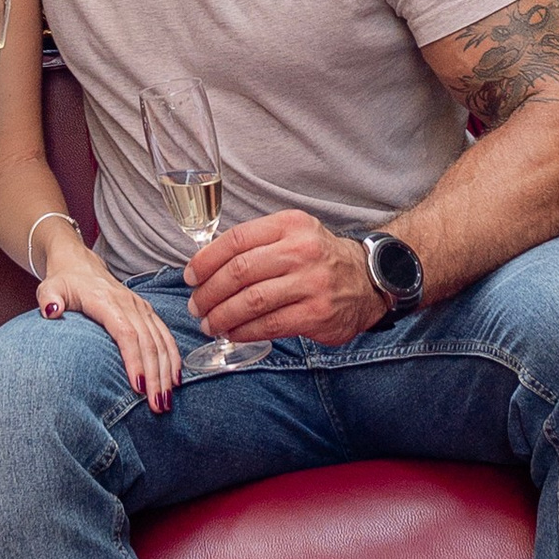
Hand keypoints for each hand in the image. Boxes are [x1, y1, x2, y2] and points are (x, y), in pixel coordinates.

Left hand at [37, 246, 182, 408]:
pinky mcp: (147, 312)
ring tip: (165, 401)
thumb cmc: (64, 282)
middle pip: (148, 342)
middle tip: (156, 405)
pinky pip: (165, 336)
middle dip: (155, 375)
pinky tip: (175, 379)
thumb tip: (51, 312)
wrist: (80, 264)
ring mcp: (141, 308)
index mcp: (106, 301)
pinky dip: (173, 358)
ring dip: (166, 372)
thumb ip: (48, 299)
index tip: (138, 387)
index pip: (126, 333)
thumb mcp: (49, 287)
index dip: (135, 359)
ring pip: (160, 341)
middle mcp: (129, 304)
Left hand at [186, 211, 384, 350]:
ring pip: (252, 301)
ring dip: (222, 315)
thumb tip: (207, 264)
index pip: (236, 240)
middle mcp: (301, 250)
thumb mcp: (293, 234)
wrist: (367, 280)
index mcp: (290, 225)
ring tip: (210, 322)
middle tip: (196, 304)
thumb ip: (256, 243)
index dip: (206, 260)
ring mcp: (311, 283)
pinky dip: (244, 331)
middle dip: (210, 292)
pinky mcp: (316, 313)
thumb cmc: (319, 258)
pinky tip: (233, 332)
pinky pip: (269, 324)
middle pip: (240, 271)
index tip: (191, 276)